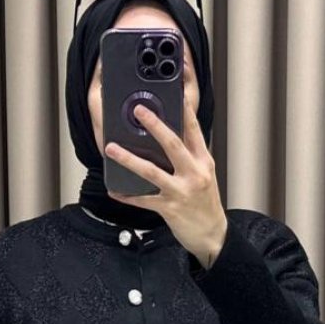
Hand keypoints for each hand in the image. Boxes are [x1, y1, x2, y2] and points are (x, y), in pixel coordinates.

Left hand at [103, 66, 227, 265]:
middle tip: (139, 109)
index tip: (174, 88)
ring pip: (152, 171)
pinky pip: (143, 200)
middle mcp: (194, 173)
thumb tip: (167, 135)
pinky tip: (114, 190)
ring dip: (129, 158)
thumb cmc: (205, 202)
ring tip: (111, 148)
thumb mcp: (204, 174)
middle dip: (155, 125)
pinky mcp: (170, 209)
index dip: (184, 107)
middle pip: (173, 143)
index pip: (193, 128)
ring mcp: (182, 191)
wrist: (213, 235)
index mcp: (203, 160)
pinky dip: (127, 195)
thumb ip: (189, 155)